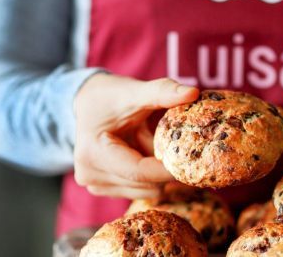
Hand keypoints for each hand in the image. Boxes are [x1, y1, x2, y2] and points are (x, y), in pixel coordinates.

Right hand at [73, 73, 198, 198]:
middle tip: (168, 139)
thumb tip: (193, 92)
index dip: (169, 168)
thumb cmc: (111, 96)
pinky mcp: (105, 190)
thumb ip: (163, 92)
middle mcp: (90, 175)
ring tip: (148, 142)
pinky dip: (150, 175)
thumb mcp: (136, 91)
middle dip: (164, 165)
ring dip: (157, 170)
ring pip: (148, 190)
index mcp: (93, 153)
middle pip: (146, 184)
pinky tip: (141, 152)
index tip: (193, 158)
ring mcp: (96, 185)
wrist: (89, 102)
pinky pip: (142, 190)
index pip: (140, 172)